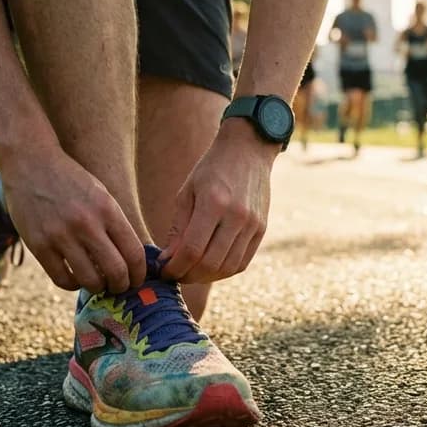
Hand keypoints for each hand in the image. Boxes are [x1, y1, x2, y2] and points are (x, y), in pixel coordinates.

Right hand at [0, 146, 145, 293]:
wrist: (32, 164)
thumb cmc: (71, 180)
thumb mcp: (102, 194)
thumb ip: (115, 224)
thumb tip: (131, 259)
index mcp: (107, 209)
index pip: (134, 253)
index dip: (139, 273)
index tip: (137, 279)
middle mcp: (86, 224)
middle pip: (116, 271)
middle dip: (122, 285)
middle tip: (119, 287)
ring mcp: (61, 235)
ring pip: (90, 280)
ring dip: (98, 287)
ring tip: (98, 283)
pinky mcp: (39, 245)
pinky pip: (62, 279)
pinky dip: (73, 284)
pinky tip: (76, 278)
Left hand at [160, 122, 273, 283]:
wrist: (248, 149)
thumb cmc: (211, 168)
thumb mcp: (187, 192)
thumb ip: (178, 228)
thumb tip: (169, 261)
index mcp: (214, 203)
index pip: (192, 250)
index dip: (175, 268)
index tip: (165, 271)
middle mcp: (237, 216)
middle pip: (211, 263)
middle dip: (188, 276)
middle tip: (176, 274)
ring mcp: (253, 224)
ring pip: (228, 267)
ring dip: (207, 277)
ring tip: (192, 272)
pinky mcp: (262, 228)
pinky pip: (242, 262)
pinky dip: (225, 270)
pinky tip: (211, 266)